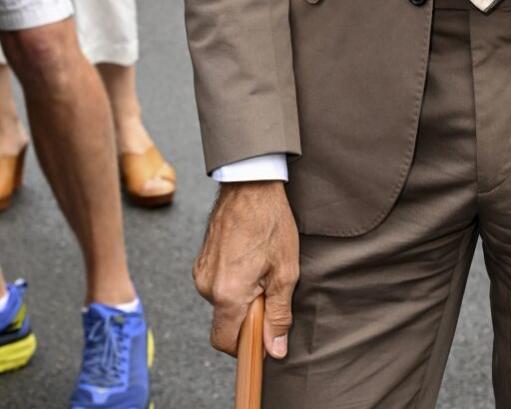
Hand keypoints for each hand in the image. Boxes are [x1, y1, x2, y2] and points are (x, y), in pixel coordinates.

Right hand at [193, 180, 298, 359]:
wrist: (250, 184)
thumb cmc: (270, 222)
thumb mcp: (285, 270)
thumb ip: (279, 314)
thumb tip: (275, 350)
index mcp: (227, 293)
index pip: (225, 342)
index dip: (245, 347)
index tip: (263, 335)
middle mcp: (207, 286)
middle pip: (225, 321)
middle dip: (247, 315)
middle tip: (269, 288)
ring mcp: (201, 271)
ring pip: (222, 302)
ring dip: (241, 295)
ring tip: (261, 266)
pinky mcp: (201, 259)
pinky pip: (217, 283)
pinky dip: (233, 280)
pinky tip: (249, 257)